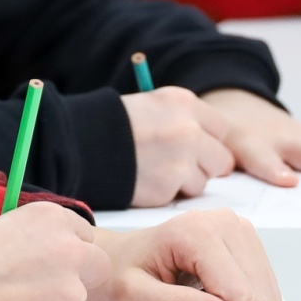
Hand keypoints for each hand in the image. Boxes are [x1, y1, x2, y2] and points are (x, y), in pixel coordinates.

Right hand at [0, 202, 110, 300]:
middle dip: (78, 274)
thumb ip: (35, 237)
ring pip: (77, 298)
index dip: (65, 249)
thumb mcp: (1, 227)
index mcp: (52, 218)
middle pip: (98, 264)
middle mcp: (71, 250)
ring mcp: (71, 290)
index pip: (83, 234)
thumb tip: (44, 251)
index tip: (47, 259)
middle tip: (43, 284)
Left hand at [86, 211, 279, 300]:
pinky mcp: (247, 239)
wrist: (113, 257)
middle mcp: (225, 221)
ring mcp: (239, 227)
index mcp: (196, 230)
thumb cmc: (116, 275)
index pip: (239, 296)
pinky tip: (211, 288)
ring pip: (266, 293)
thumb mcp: (134, 298)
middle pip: (258, 295)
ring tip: (197, 293)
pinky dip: (242, 298)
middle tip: (187, 300)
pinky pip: (265, 288)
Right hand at [122, 87, 235, 206]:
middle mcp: (189, 130)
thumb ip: (185, 120)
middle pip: (221, 160)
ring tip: (155, 170)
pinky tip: (145, 180)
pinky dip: (165, 193)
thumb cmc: (114, 124)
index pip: (221, 129)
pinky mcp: (167, 187)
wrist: (79, 142)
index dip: (207, 140)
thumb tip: (210, 144)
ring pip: (201, 182)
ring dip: (183, 182)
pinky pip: (178, 196)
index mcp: (185, 104)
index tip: (193, 146)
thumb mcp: (153, 105)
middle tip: (178, 165)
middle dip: (203, 165)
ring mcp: (180, 161)